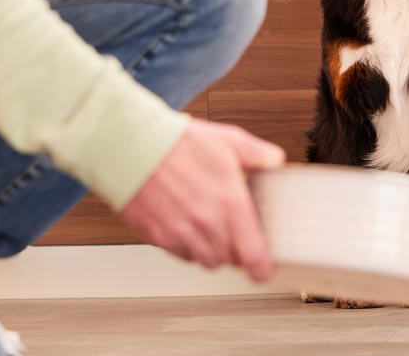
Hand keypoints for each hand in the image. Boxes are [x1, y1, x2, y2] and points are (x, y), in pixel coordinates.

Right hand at [120, 119, 284, 281]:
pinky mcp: (158, 236)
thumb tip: (275, 161)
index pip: (253, 252)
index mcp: (230, 200)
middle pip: (231, 260)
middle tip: (235, 235)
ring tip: (210, 229)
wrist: (132, 145)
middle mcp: (207, 222)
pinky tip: (188, 226)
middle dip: (236, 251)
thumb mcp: (228, 139)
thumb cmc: (178, 141)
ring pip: (206, 261)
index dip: (262, 268)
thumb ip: (258, 153)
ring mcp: (181, 232)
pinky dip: (188, 247)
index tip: (264, 269)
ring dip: (213, 251)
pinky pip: (181, 255)